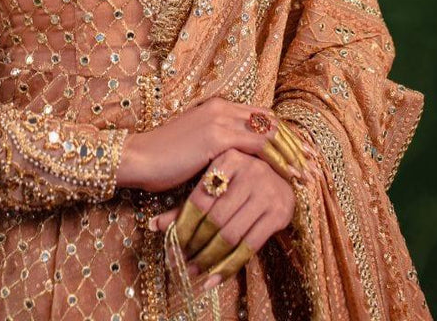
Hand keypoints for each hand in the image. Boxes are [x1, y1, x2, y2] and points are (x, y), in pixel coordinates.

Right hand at [116, 97, 313, 192]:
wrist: (139, 159)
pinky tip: (290, 175)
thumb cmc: (164, 160)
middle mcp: (221, 107)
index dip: (282, 133)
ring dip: (292, 151)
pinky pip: (258, 146)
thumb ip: (219, 147)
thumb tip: (241, 162)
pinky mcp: (217, 137)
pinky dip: (279, 159)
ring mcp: (219, 119)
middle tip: (313, 159)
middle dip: (294, 140)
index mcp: (216, 106)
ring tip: (309, 171)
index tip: (301, 151)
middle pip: (269, 120)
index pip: (260, 115)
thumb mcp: (197, 148)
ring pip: (269, 131)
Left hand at [148, 148, 297, 291]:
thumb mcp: (215, 183)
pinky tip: (213, 279)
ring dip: (209, 258)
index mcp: (229, 158)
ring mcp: (267, 192)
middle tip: (182, 261)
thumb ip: (187, 203)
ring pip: (231, 234)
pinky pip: (250, 246)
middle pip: (214, 219)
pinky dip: (229, 266)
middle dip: (196, 244)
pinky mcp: (279, 213)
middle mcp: (251, 171)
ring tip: (194, 271)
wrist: (284, 177)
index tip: (173, 244)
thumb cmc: (239, 180)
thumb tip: (153, 225)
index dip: (184, 224)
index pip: (200, 199)